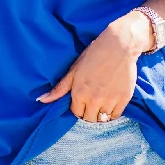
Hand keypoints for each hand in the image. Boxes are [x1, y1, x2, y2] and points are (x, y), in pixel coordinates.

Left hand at [36, 11, 151, 121]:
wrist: (119, 45)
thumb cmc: (93, 55)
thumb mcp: (74, 70)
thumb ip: (59, 88)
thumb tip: (41, 100)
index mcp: (79, 93)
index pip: (76, 113)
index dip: (78, 107)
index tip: (81, 100)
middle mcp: (94, 100)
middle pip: (89, 119)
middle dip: (89, 113)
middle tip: (91, 102)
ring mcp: (110, 101)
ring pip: (103, 119)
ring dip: (101, 113)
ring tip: (101, 100)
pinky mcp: (124, 99)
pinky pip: (116, 115)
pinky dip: (113, 111)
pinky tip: (110, 101)